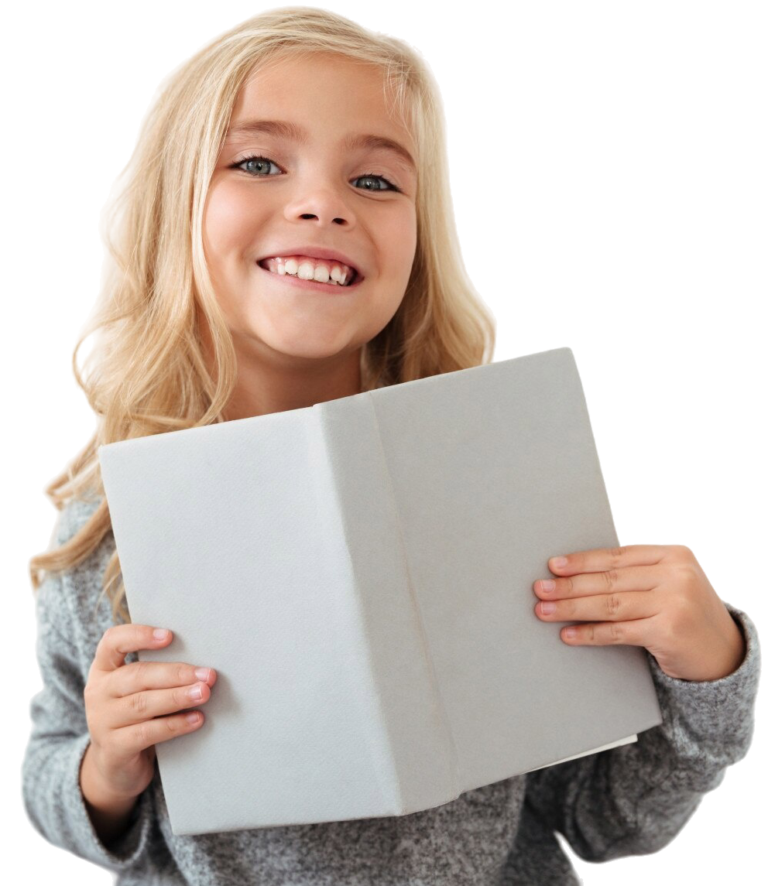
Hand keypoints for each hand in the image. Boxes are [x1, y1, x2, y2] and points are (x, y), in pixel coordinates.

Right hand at [83, 624, 216, 800]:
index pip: (112, 642)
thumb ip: (157, 675)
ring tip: (204, 693)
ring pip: (142, 704)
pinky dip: (174, 725)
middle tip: (207, 674)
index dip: (139, 635)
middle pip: (137, 676)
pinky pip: (147, 733)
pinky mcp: (114, 748)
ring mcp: (102, 721)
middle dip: (176, 674)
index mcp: (103, 669)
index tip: (169, 636)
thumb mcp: (137, 691)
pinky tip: (196, 719)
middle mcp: (98, 692)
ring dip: (178, 697)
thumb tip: (200, 665)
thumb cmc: (135, 716)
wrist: (113, 766)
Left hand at [533, 543, 745, 681]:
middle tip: (540, 588)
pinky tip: (568, 634)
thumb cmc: (686, 615)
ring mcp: (676, 601)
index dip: (583, 561)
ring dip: (571, 608)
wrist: (725, 655)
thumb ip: (636, 574)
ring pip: (610, 604)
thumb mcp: (670, 583)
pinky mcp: (669, 630)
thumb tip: (575, 574)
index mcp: (675, 554)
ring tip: (545, 610)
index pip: (618, 556)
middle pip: (610, 579)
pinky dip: (590, 633)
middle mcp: (678, 574)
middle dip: (570, 585)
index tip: (554, 565)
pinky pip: (618, 631)